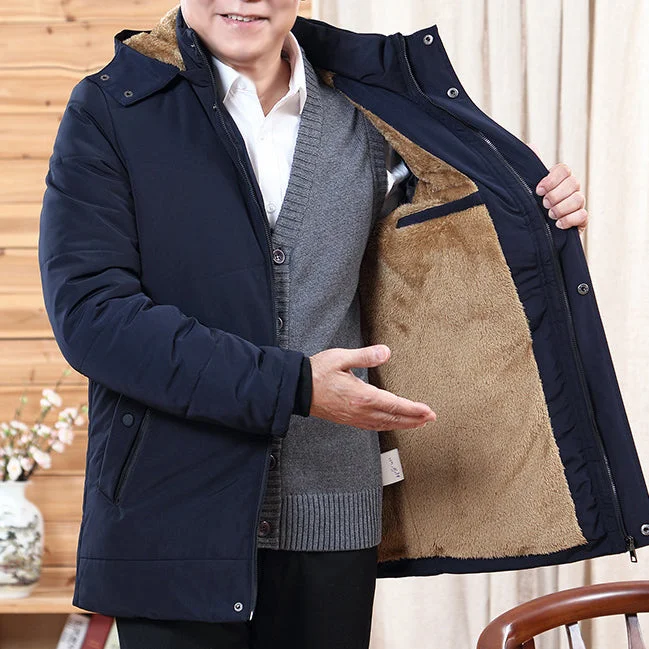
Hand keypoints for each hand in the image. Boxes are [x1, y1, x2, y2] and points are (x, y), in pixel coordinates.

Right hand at [308, 344, 436, 430]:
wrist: (297, 389)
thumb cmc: (317, 372)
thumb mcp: (342, 358)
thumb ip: (366, 356)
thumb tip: (386, 352)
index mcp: (362, 396)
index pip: (394, 405)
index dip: (413, 409)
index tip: (428, 411)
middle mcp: (360, 411)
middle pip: (393, 418)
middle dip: (414, 419)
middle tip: (430, 418)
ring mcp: (354, 418)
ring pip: (384, 424)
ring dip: (403, 425)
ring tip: (417, 423)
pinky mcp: (348, 419)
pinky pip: (373, 426)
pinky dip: (387, 426)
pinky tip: (391, 423)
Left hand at [534, 162, 587, 233]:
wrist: (534, 236)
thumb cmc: (530, 209)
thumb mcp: (527, 189)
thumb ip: (530, 170)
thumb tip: (532, 146)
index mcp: (558, 181)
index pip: (564, 170)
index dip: (552, 179)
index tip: (538, 190)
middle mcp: (571, 190)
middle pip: (573, 183)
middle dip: (556, 194)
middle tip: (544, 203)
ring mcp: (577, 205)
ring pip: (578, 199)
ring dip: (561, 207)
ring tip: (549, 215)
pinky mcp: (580, 221)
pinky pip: (583, 216)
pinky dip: (569, 220)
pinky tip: (558, 225)